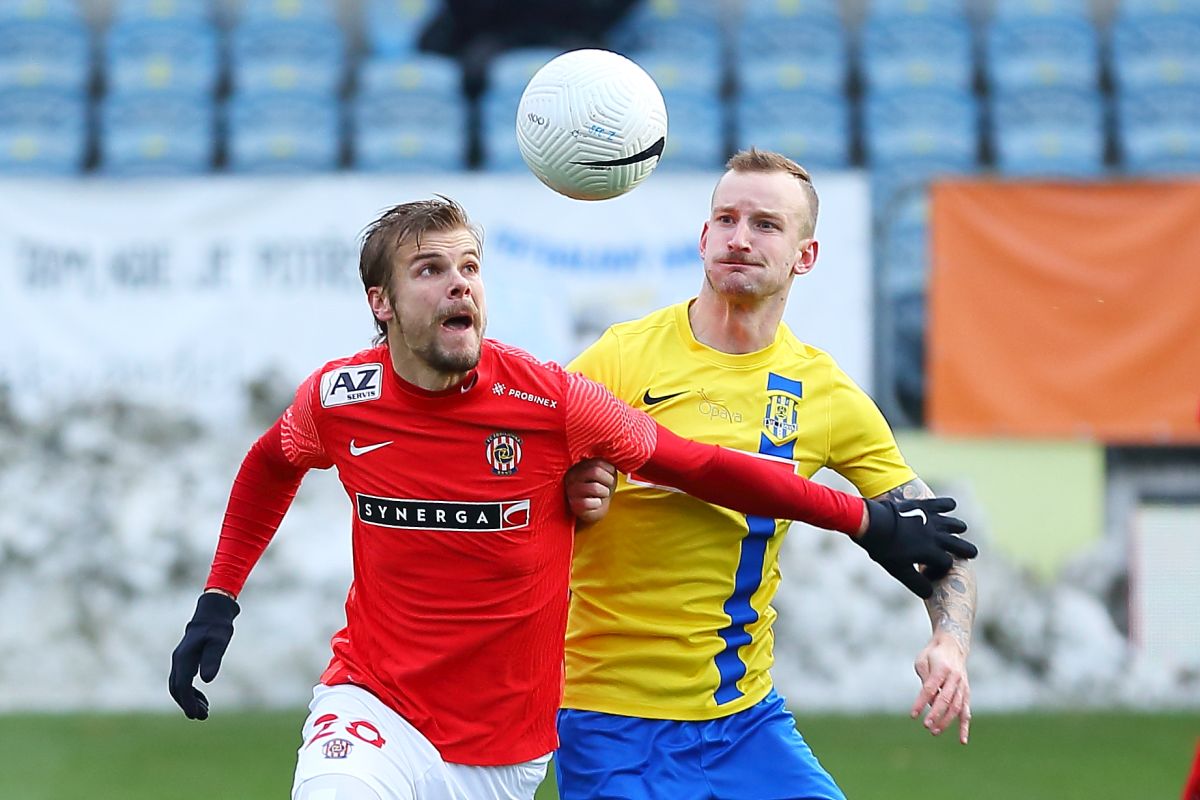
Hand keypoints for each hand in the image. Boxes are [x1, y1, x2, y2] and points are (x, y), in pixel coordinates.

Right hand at [168, 591, 238, 719]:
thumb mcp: (219, 641)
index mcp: (184, 657)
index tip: (196, 715)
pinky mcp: (186, 661)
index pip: (182, 685)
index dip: (188, 702)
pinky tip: (202, 699)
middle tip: (202, 717)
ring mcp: (180, 661)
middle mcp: (178, 660)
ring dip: (188, 700)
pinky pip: (183, 682)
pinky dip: (190, 693)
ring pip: (178, 687)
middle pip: (176, 689)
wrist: (212, 612)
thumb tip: (207, 679)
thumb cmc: (217, 626)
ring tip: (204, 712)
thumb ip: (213, 658)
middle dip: (187, 704)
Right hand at [565, 458, 616, 523]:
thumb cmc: (600, 489)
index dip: (610, 470)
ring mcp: (571, 490)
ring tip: (602, 495)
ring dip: (605, 492)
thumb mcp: (605, 474)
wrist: (593, 509)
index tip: (610, 476)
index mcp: (580, 465)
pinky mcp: (574, 504)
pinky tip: (595, 503)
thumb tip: (619, 462)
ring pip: (595, 487)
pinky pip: (589, 503)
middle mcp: (572, 476)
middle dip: (608, 480)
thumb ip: (608, 466)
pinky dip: (597, 504)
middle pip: (596, 472)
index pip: (598, 462)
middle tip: (608, 487)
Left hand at [856, 497, 976, 597]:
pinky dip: (947, 504)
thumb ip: (916, 584)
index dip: (942, 569)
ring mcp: (932, 520)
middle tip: (972, 552)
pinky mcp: (924, 506)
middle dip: (966, 550)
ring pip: (953, 524)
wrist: (874, 524)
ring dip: (957, 527)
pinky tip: (950, 505)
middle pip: (959, 545)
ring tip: (961, 528)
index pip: (947, 564)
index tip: (934, 571)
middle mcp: (936, 537)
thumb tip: (930, 594)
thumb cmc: (884, 550)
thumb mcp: (899, 572)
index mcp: (931, 553)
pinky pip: (941, 504)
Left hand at [911, 634, 971, 743]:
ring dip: (946, 721)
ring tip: (934, 731)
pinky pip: (967, 712)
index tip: (913, 715)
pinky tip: (962, 740)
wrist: (952, 646)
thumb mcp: (922, 660)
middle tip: (926, 726)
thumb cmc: (933, 654)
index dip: (921, 703)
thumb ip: (925, 679)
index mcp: (942, 669)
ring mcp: (963, 687)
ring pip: (957, 707)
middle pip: (946, 700)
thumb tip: (929, 701)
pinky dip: (964, 726)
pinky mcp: (966, 693)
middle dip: (936, 714)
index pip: (930, 689)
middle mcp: (955, 678)